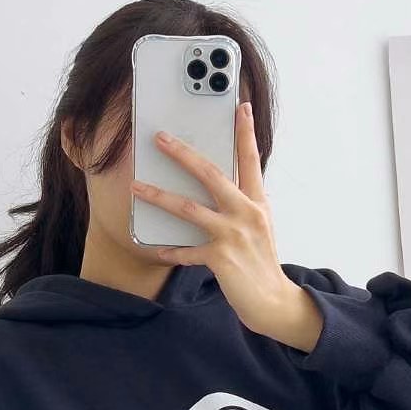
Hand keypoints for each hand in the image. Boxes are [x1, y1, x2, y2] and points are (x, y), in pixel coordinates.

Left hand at [129, 101, 300, 336]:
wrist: (274, 302)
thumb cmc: (260, 263)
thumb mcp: (258, 228)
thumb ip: (240, 206)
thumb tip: (218, 189)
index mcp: (256, 203)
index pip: (250, 160)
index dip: (245, 133)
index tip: (241, 107)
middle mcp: (246, 213)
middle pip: (211, 174)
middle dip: (182, 154)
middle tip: (160, 138)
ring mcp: (233, 235)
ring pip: (189, 209)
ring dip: (159, 196)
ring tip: (136, 188)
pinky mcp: (221, 258)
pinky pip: (187, 251)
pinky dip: (171, 250)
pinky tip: (156, 248)